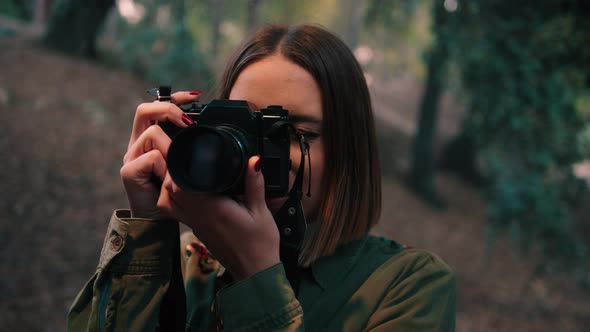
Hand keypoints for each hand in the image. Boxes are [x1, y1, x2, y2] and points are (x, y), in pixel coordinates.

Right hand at [120, 90, 200, 218]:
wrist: (161, 222)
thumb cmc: (178, 194)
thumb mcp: (190, 165)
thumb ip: (195, 148)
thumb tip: (217, 130)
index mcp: (151, 139)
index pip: (156, 106)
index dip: (175, 98)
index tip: (197, 96)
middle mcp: (138, 144)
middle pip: (145, 110)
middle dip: (169, 109)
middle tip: (190, 121)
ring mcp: (132, 157)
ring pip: (151, 132)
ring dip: (172, 145)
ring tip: (182, 160)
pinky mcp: (129, 172)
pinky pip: (151, 157)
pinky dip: (165, 165)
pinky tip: (172, 177)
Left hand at [158, 156, 280, 280]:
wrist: (255, 271)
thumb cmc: (260, 243)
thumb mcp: (261, 210)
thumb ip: (255, 184)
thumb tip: (254, 160)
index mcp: (212, 210)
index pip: (180, 186)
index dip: (179, 169)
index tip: (188, 157)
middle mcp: (198, 217)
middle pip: (170, 193)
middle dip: (173, 174)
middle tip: (188, 162)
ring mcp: (196, 226)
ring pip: (170, 204)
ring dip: (172, 189)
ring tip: (188, 176)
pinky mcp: (199, 231)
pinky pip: (179, 212)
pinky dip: (179, 200)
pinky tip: (194, 193)